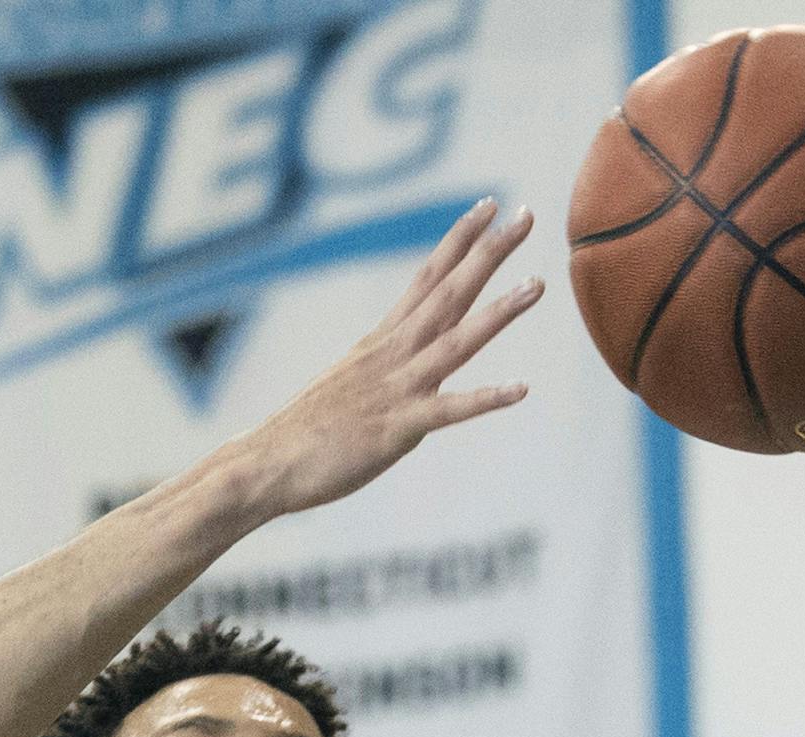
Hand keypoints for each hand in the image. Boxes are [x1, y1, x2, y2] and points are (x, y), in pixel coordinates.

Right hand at [237, 200, 541, 518]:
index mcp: (381, 341)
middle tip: (527, 214)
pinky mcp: (397, 429)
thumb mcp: (348, 385)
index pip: (426, 276)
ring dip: (499, 312)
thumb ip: (381, 370)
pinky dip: (485, 399)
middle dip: (489, 253)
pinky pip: (449, 411)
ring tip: (537, 284)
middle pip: (448, 292)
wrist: (266, 463)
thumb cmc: (304, 432)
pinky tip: (521, 389)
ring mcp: (396, 388)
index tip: (489, 205)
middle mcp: (392, 354)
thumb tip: (398, 366)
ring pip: (456, 341)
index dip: (458, 239)